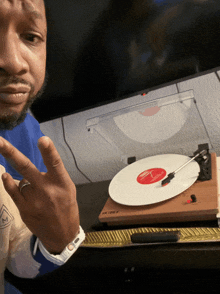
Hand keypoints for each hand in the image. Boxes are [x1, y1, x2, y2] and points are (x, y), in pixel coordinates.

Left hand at [0, 136, 79, 253]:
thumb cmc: (67, 207)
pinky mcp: (24, 209)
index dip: (49, 151)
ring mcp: (33, 200)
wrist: (62, 235)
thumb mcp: (68, 189)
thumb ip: (55, 176)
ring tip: (37, 193)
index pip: (55, 164)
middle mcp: (47, 190)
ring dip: (26, 181)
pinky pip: (12, 190)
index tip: (42, 139)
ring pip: (21, 180)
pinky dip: (8, 182)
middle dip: (11, 153)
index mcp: (62, 183)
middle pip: (26, 168)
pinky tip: (6, 176)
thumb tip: (36, 165)